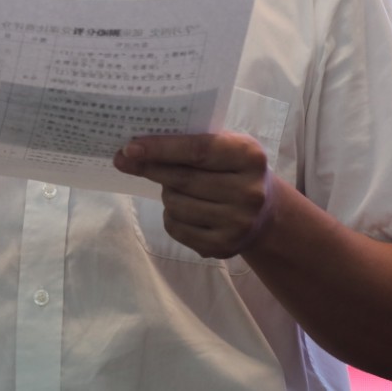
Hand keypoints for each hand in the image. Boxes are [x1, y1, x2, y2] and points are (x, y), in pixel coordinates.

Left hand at [114, 132, 276, 258]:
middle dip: (150, 168)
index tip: (130, 147)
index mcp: (249, 157)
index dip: (161, 148)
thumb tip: (132, 150)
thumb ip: (187, 143)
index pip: (197, 150)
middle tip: (127, 159)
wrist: (264, 213)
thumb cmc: (233, 169)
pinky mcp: (224, 247)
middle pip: (183, 179)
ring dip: (165, 193)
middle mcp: (249, 192)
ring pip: (176, 204)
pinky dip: (170, 215)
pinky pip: (176, 228)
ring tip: (176, 187)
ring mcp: (238, 223)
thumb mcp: (224, 147)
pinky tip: (183, 209)